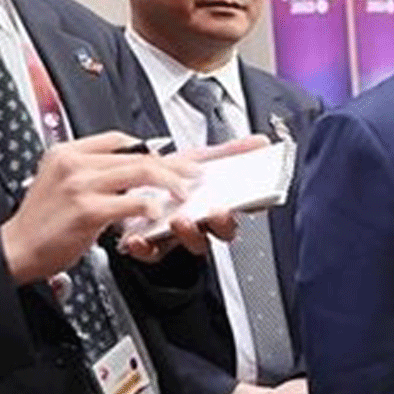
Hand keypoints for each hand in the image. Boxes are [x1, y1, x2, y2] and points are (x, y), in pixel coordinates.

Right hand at [0, 132, 199, 283]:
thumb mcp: (61, 182)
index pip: (119, 139)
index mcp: (67, 152)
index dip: (151, 148)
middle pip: (138, 154)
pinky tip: (157, 212)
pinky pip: (133, 201)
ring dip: (170, 182)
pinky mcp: (88, 209)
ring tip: (183, 192)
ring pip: (142, 172)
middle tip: (192, 174)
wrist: (17, 249)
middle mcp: (74, 163)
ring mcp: (80, 185)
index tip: (171, 159)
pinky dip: (151, 206)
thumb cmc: (42, 222)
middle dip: (172, 165)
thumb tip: (134, 168)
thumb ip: (94, 171)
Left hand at [117, 136, 267, 258]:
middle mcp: (204, 221)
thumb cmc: (170, 173)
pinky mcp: (154, 244)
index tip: (249, 199)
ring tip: (179, 220)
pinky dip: (146, 247)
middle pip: (223, 230)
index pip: (245, 208)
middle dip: (222, 222)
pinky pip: (154, 252)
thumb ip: (231, 152)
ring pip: (194, 242)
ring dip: (189, 234)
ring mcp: (181, 234)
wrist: (133, 180)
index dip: (251, 206)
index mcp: (220, 202)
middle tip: (217, 210)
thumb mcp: (201, 158)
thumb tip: (260, 141)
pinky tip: (139, 237)